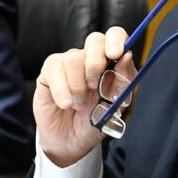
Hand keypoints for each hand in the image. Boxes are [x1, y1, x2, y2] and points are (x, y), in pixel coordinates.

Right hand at [35, 27, 135, 167]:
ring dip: (78, 86)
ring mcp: (68, 62)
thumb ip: (123, 81)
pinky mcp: (50, 71)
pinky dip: (62, 90)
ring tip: (79, 105)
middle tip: (94, 86)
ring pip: (73, 58)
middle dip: (95, 63)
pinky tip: (66, 104)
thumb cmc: (95, 120)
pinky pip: (55, 69)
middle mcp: (90, 57)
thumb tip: (127, 56)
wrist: (71, 141)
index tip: (115, 54)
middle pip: (94, 39)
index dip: (116, 40)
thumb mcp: (115, 105)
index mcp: (110, 62)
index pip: (115, 35)